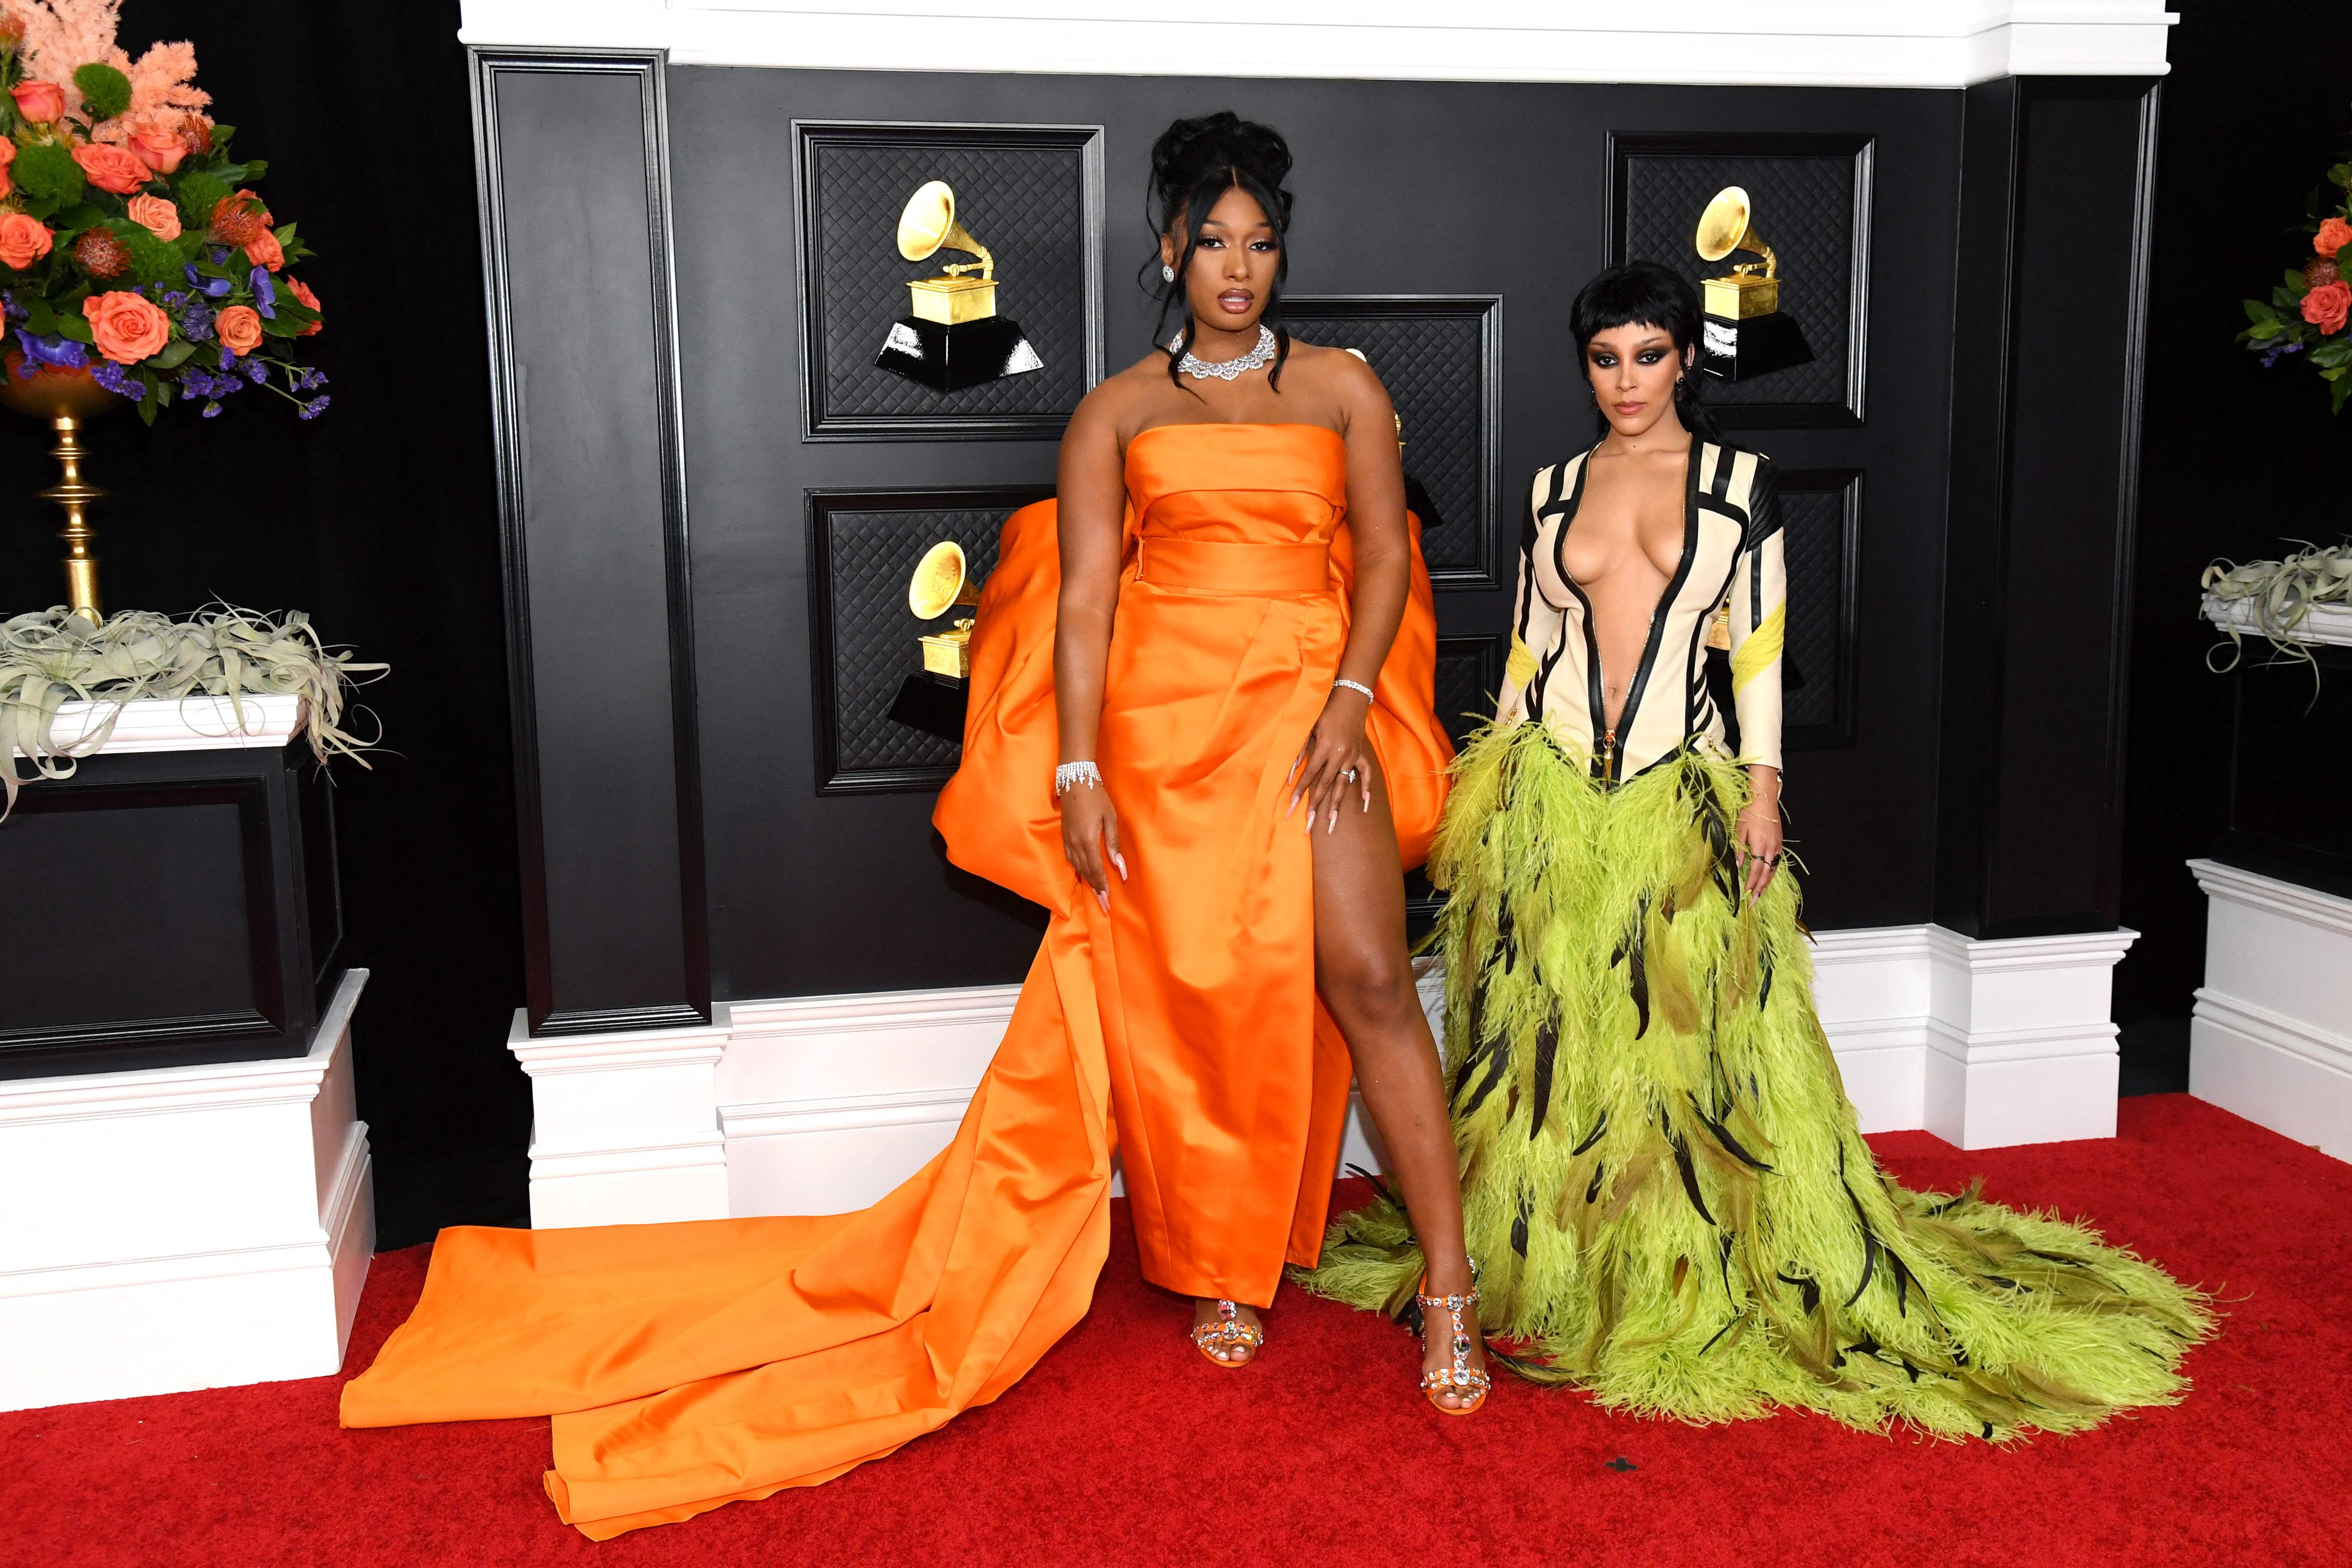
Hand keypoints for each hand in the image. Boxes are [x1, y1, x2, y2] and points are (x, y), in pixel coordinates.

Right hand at [1058, 775, 1125, 911]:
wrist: (1075, 780)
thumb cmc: (1096, 797)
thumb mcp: (1109, 819)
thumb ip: (1113, 844)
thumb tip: (1120, 867)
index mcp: (1087, 840)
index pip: (1096, 870)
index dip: (1102, 886)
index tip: (1108, 901)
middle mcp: (1075, 844)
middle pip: (1086, 872)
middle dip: (1096, 889)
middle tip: (1104, 904)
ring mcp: (1067, 841)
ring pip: (1077, 867)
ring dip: (1087, 881)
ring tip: (1096, 893)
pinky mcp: (1064, 836)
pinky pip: (1070, 859)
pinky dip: (1079, 870)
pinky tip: (1084, 874)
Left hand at [1288, 686, 1374, 834]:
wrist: (1350, 697)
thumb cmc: (1325, 710)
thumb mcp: (1309, 727)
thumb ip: (1300, 750)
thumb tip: (1290, 773)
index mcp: (1324, 748)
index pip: (1309, 775)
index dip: (1299, 792)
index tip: (1291, 807)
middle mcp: (1339, 755)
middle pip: (1325, 785)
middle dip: (1315, 806)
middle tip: (1308, 824)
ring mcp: (1352, 756)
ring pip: (1344, 785)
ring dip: (1336, 805)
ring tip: (1331, 823)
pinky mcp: (1361, 753)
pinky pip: (1366, 773)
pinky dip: (1366, 787)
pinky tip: (1365, 804)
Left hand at [1736, 765, 1781, 898]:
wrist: (1764, 799)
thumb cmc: (1749, 812)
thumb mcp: (1739, 830)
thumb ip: (1739, 849)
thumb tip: (1739, 865)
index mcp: (1760, 846)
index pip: (1756, 870)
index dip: (1751, 883)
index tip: (1746, 894)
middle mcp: (1772, 848)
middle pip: (1767, 874)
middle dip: (1760, 889)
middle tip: (1753, 902)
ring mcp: (1777, 846)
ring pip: (1773, 870)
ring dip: (1766, 884)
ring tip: (1760, 895)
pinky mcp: (1780, 843)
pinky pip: (1776, 863)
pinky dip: (1771, 873)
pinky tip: (1766, 879)